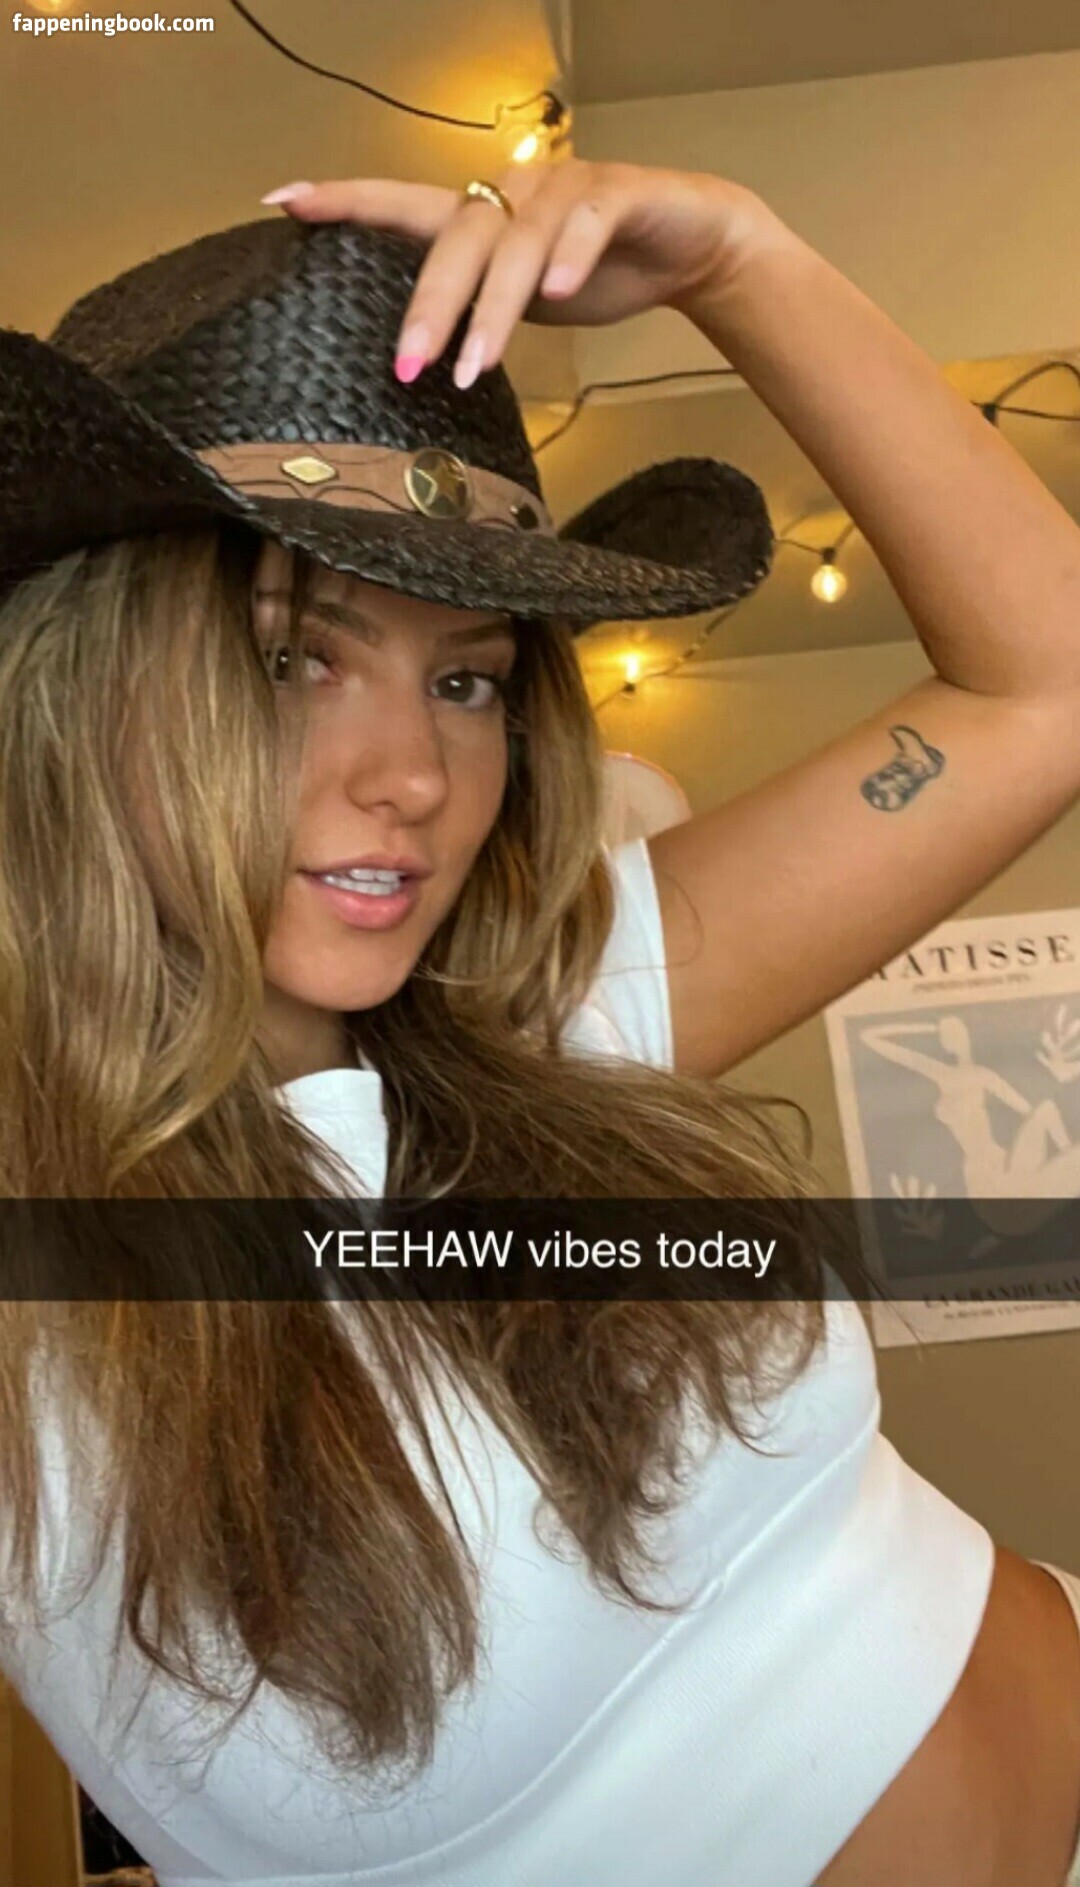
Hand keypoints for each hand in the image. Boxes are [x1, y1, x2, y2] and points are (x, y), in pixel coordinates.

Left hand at [260, 158, 782, 388]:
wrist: (692, 245)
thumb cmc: (599, 271)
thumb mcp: (521, 299)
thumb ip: (472, 311)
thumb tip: (417, 362)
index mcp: (482, 216)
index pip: (402, 205)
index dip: (345, 201)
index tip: (282, 202)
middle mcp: (514, 192)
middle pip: (456, 239)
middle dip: (428, 306)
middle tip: (406, 365)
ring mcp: (565, 189)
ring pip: (516, 242)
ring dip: (491, 309)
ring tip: (474, 368)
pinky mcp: (619, 195)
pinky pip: (585, 221)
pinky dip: (570, 255)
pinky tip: (559, 294)